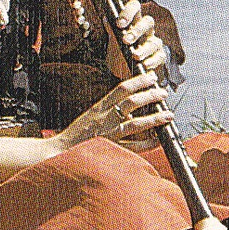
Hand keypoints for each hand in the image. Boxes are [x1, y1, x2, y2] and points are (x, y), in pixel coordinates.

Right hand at [53, 72, 173, 153]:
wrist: (60, 151)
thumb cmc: (77, 135)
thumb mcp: (91, 116)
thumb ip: (108, 110)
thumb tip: (130, 106)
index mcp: (99, 108)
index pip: (121, 89)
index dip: (138, 81)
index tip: (151, 78)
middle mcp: (105, 119)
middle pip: (131, 103)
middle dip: (150, 96)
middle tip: (163, 93)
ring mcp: (109, 135)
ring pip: (135, 124)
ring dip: (154, 118)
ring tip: (168, 115)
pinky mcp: (112, 150)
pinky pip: (134, 147)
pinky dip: (147, 143)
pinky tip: (157, 140)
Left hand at [106, 0, 166, 78]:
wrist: (123, 71)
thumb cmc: (119, 52)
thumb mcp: (113, 41)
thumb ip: (111, 30)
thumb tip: (106, 18)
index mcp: (134, 20)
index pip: (135, 7)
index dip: (128, 12)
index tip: (119, 23)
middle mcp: (146, 29)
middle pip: (148, 22)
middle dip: (137, 31)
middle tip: (125, 40)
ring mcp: (154, 43)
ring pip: (154, 42)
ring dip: (144, 49)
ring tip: (134, 55)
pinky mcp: (159, 56)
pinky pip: (159, 57)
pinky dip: (152, 61)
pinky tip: (144, 65)